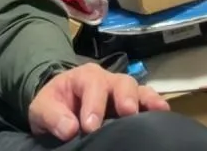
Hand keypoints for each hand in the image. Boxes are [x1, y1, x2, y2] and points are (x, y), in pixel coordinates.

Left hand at [28, 63, 169, 141]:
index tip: (90, 127)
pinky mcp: (134, 105)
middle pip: (122, 82)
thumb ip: (52, 115)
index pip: (92, 85)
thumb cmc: (54, 105)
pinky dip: (156, 106)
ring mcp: (124, 93)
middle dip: (125, 97)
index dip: (93, 105)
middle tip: (127, 113)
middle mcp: (108, 80)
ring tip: (157, 111)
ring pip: (139, 90)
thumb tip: (70, 128)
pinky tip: (164, 114)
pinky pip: (148, 101)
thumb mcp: (43, 107)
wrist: (60, 108)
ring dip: (147, 100)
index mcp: (84, 77)